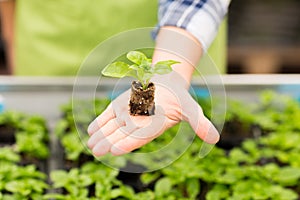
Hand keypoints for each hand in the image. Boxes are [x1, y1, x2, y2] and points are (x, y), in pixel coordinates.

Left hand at [87, 74, 219, 155]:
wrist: (166, 84)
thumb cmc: (179, 98)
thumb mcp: (190, 108)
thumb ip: (199, 124)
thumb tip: (216, 140)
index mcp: (153, 127)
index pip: (139, 138)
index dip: (127, 144)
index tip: (115, 150)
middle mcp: (138, 124)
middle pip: (122, 135)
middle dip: (109, 142)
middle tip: (96, 150)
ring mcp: (128, 115)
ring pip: (112, 127)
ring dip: (101, 135)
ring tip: (91, 143)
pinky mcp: (120, 106)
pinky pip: (108, 115)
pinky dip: (100, 121)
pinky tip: (90, 129)